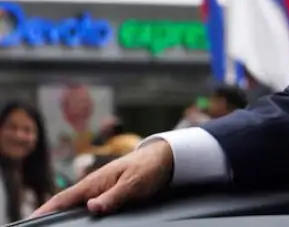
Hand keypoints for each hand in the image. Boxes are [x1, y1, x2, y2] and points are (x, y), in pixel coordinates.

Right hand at [32, 138, 173, 216]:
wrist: (164, 160)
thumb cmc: (147, 168)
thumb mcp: (133, 183)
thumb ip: (114, 196)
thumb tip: (92, 207)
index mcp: (94, 182)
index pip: (63, 199)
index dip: (46, 210)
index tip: (32, 221)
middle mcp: (93, 188)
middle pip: (66, 206)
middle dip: (53, 219)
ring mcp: (100, 192)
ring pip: (78, 209)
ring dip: (68, 219)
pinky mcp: (108, 197)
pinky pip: (91, 210)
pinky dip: (83, 218)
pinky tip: (81, 226)